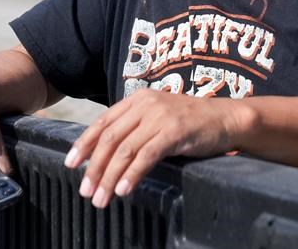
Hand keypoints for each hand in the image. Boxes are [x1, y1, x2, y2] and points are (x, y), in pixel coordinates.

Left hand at [64, 89, 242, 207]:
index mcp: (138, 100)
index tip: (71, 164)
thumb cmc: (191, 122)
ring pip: (125, 150)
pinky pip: (147, 155)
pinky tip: (124, 189)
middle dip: (94, 167)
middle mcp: (145, 105)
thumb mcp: (158, 118)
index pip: (103, 122)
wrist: (226, 118)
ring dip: (110, 177)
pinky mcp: (175, 131)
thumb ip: (136, 129)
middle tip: (86, 190)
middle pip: (110, 138)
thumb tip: (106, 156)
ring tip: (102, 198)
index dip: (84, 144)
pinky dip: (132, 174)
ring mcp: (160, 117)